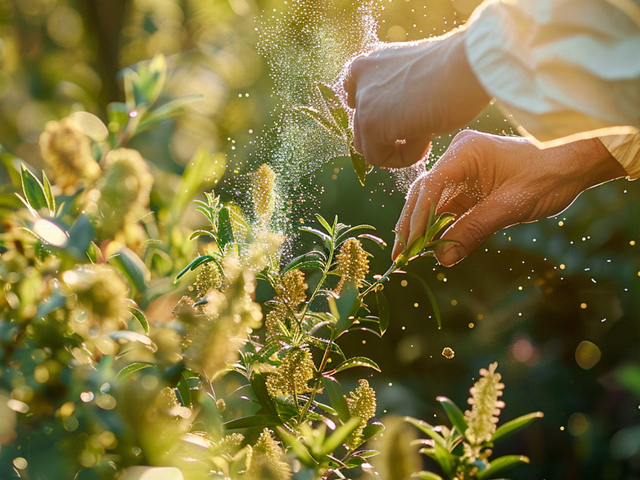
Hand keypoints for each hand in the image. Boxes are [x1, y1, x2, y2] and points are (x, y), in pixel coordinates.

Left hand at [343, 29, 489, 167]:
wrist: (469, 65)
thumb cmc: (456, 70)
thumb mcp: (417, 77)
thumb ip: (396, 93)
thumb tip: (394, 120)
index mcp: (370, 63)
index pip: (353, 95)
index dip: (371, 112)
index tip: (393, 118)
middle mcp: (360, 80)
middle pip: (362, 128)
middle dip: (389, 137)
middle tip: (423, 131)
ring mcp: (363, 103)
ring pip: (369, 146)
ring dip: (397, 149)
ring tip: (427, 134)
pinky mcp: (372, 125)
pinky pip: (379, 159)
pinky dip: (404, 157)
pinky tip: (427, 138)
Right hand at [392, 131, 627, 265]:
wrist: (575, 163)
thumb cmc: (549, 176)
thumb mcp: (512, 206)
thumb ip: (475, 230)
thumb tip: (443, 259)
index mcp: (466, 152)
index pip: (430, 187)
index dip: (415, 219)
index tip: (407, 246)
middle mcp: (458, 156)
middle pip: (424, 193)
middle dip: (411, 225)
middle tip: (399, 255)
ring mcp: (462, 169)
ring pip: (432, 201)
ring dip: (422, 228)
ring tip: (409, 254)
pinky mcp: (469, 183)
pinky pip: (447, 206)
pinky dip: (439, 226)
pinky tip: (430, 245)